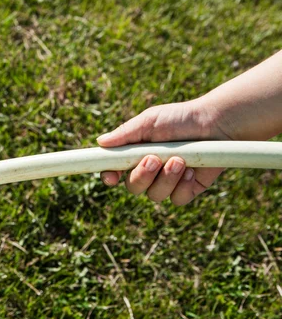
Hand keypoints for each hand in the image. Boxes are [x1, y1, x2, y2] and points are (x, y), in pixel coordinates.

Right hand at [97, 99, 230, 205]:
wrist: (217, 123)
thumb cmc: (181, 118)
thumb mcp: (149, 121)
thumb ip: (125, 134)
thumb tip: (100, 142)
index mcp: (135, 155)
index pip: (114, 172)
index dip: (109, 177)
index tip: (111, 176)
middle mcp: (149, 171)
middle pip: (132, 187)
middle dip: (142, 176)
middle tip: (154, 159)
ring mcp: (168, 182)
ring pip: (154, 195)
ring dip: (166, 179)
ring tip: (180, 160)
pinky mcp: (187, 190)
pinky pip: (176, 199)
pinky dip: (183, 185)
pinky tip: (193, 170)